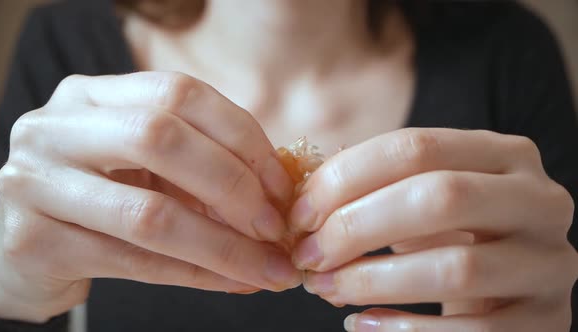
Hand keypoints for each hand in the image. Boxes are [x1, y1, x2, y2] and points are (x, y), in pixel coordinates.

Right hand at [0, 72, 299, 322]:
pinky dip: (196, 274)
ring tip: (268, 267)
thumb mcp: (148, 168)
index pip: (181, 93)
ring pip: (149, 213)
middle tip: (276, 226)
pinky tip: (233, 281)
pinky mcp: (32, 241)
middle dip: (234, 186)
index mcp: (92, 95)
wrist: (30, 248)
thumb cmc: (102, 198)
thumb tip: (279, 195)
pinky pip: (134, 262)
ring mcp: (36, 182)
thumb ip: (202, 167)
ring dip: (223, 245)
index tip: (281, 184)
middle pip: (162, 139)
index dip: (243, 137)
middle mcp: (56, 127)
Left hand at [289, 128, 577, 330]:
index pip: (415, 146)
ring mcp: (549, 263)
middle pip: (439, 197)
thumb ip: (372, 187)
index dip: (346, 178)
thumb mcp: (418, 198)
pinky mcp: (545, 322)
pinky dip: (406, 329)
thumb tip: (303, 194)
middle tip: (308, 254)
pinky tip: (364, 323)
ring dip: (373, 280)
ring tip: (328, 288)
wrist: (506, 291)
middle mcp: (539, 200)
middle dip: (357, 226)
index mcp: (504, 154)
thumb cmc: (450, 236)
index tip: (299, 214)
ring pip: (455, 268)